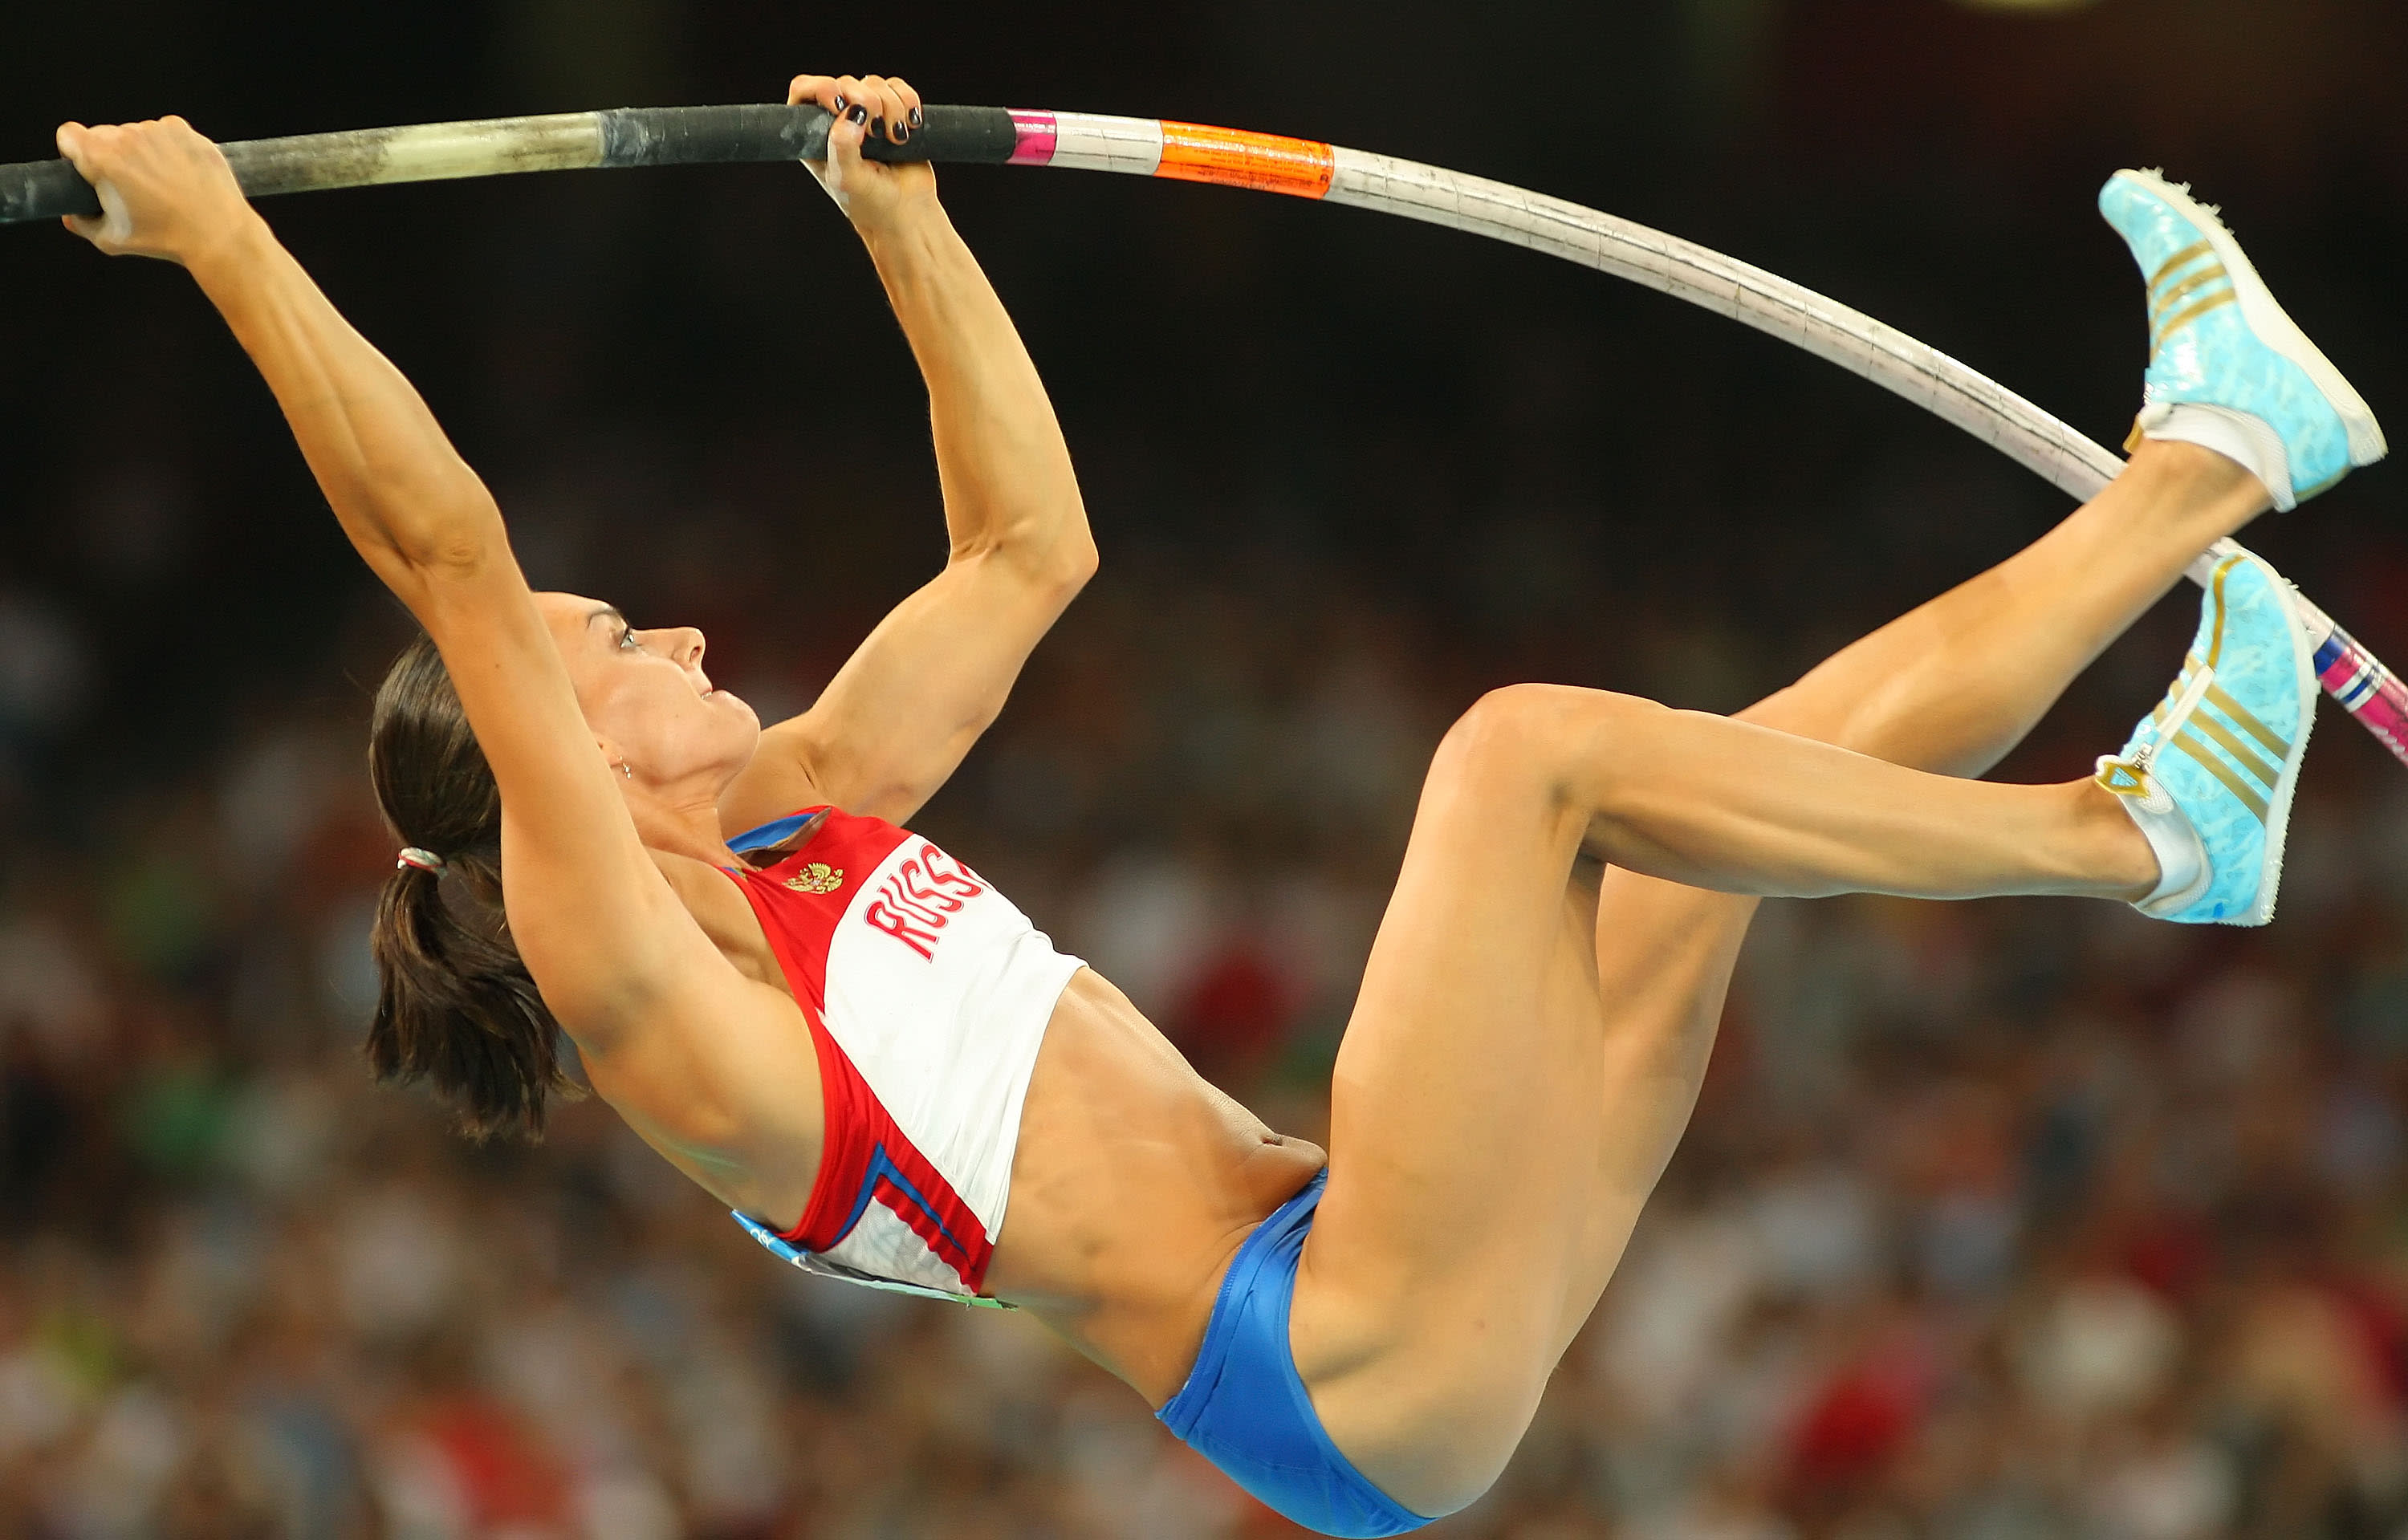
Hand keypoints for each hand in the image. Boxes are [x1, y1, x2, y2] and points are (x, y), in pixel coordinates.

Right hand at [54, 117, 256, 264]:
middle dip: (109, 155)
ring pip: (136, 134)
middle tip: (130, 186)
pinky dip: (168, 148)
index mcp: (100, 156)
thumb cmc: (165, 238)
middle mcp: (127, 136)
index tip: (88, 168)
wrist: (219, 234)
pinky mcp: (184, 131)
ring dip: (141, 152)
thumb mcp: (111, 239)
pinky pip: (165, 133)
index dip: (75, 152)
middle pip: (103, 134)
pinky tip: (180, 174)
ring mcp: (157, 130)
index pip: (68, 134)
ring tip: (161, 184)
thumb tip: (72, 214)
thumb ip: (82, 223)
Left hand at [788, 73, 935, 236]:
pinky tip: (911, 125)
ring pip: (874, 83)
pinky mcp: (893, 111)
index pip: (805, 90)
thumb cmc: (871, 203)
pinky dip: (909, 101)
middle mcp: (838, 120)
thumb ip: (843, 147)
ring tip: (896, 139)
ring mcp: (866, 114)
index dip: (822, 88)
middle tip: (877, 133)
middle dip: (867, 102)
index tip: (840, 105)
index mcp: (816, 134)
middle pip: (845, 84)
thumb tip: (852, 114)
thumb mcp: (848, 179)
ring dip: (891, 107)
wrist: (907, 213)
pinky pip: (898, 87)